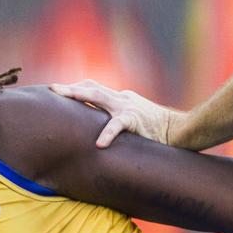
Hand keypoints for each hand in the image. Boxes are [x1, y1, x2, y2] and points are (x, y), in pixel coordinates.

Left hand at [50, 80, 178, 147]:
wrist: (181, 130)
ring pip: (99, 97)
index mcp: (118, 99)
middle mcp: (120, 99)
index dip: (75, 89)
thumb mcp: (130, 121)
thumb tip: (91, 133)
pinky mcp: (136, 120)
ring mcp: (127, 107)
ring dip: (79, 95)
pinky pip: (118, 125)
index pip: (93, 89)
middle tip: (52, 89)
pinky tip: (100, 143)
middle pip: (91, 88)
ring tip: (62, 96)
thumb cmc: (154, 131)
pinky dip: (108, 133)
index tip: (56, 90)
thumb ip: (112, 121)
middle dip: (70, 88)